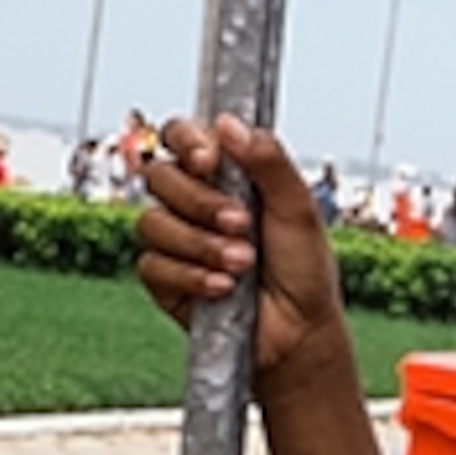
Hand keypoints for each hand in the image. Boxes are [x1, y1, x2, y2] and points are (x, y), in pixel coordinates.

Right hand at [134, 114, 348, 395]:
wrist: (298, 331)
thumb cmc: (303, 268)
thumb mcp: (298, 209)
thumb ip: (270, 162)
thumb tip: (229, 123)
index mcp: (223, 173)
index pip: (181, 135)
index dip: (186, 141)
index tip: (210, 161)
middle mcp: (192, 200)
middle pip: (159, 176)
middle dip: (201, 202)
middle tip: (242, 225)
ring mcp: (174, 239)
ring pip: (152, 222)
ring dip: (200, 244)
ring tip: (243, 263)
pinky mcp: (163, 278)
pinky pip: (152, 265)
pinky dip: (191, 276)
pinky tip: (223, 288)